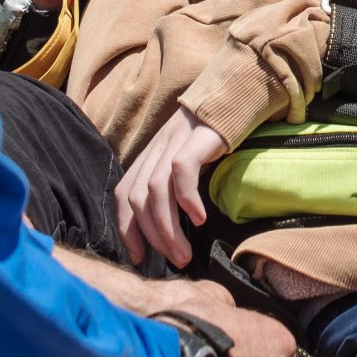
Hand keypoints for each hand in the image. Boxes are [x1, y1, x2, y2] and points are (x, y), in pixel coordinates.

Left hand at [116, 106, 226, 270]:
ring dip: (168, 228)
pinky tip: (200, 219)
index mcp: (148, 158)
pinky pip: (181, 172)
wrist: (232, 95)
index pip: (124, 195)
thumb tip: (171, 231)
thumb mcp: (182, 161)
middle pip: (137, 199)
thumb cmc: (209, 138)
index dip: (126, 229)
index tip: (140, 258)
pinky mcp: (195, 139)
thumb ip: (171, 187)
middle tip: (174, 260)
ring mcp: (173, 143)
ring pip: (156, 191)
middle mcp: (155, 151)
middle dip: (152, 237)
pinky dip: (187, 199)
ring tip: (185, 253)